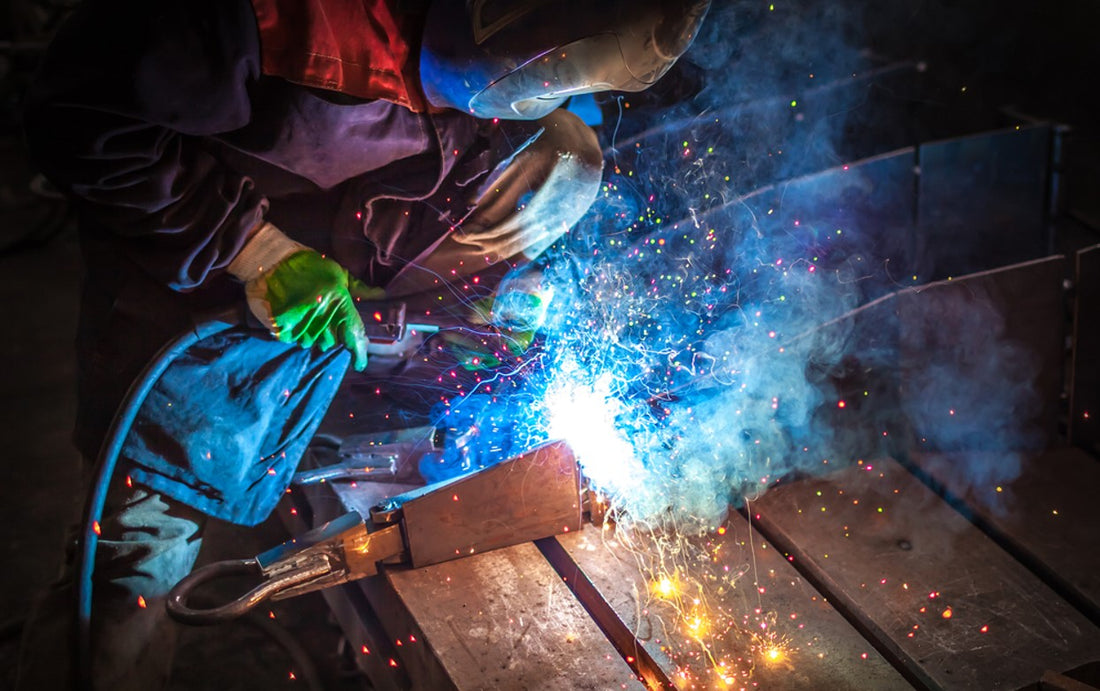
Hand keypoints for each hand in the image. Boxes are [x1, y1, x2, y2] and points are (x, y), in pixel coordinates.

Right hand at [244, 250, 383, 370]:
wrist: (270, 260)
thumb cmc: (308, 265)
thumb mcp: (338, 273)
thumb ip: (359, 288)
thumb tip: (381, 295)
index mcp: (338, 301)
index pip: (354, 333)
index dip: (358, 352)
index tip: (360, 364)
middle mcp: (321, 315)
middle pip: (331, 342)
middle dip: (330, 335)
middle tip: (322, 318)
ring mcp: (300, 322)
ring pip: (312, 343)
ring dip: (312, 334)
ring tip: (306, 315)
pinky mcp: (282, 327)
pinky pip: (294, 340)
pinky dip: (295, 332)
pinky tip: (293, 317)